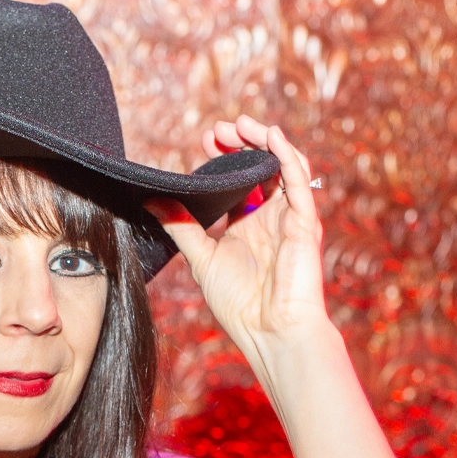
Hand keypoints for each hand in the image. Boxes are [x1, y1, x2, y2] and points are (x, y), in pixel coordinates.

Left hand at [145, 116, 333, 374]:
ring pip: (282, 165)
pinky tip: (271, 135)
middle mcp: (270, 216)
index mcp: (247, 223)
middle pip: (260, 166)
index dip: (224, 156)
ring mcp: (289, 217)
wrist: (270, 333)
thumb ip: (181, 227)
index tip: (204, 141)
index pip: (239, 179)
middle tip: (219, 128)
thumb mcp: (201, 259)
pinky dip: (287, 155)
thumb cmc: (240, 305)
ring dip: (263, 140)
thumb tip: (152, 201)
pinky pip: (299, 181)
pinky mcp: (304, 222)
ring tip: (241, 124)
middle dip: (241, 141)